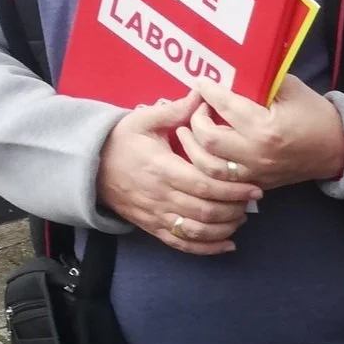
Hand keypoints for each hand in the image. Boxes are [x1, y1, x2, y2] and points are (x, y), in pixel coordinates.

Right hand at [96, 92, 262, 255]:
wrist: (88, 167)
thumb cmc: (120, 141)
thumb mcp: (142, 120)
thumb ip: (174, 111)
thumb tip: (201, 94)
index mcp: (161, 169)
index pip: (203, 185)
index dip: (232, 189)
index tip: (255, 186)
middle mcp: (160, 196)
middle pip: (204, 210)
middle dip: (234, 208)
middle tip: (253, 200)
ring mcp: (156, 215)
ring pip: (196, 231)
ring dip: (225, 228)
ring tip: (242, 217)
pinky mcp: (153, 227)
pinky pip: (181, 244)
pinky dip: (207, 248)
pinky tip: (228, 244)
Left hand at [182, 76, 343, 189]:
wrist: (338, 149)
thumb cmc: (316, 115)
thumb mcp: (291, 89)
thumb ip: (260, 81)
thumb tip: (230, 72)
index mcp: (266, 128)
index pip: (225, 106)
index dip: (208, 91)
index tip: (200, 82)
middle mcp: (257, 154)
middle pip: (208, 140)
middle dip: (196, 121)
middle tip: (198, 108)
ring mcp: (256, 173)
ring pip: (208, 166)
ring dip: (193, 147)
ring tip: (191, 131)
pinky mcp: (257, 183)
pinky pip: (222, 180)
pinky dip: (207, 166)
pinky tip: (203, 152)